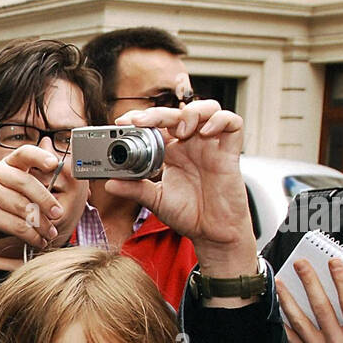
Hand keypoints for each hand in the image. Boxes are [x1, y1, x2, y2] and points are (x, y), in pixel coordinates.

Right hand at [0, 145, 63, 252]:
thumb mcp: (11, 194)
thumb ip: (30, 193)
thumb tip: (57, 201)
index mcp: (4, 165)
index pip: (24, 153)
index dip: (40, 157)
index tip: (55, 164)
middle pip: (26, 182)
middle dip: (46, 200)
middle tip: (58, 213)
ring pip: (23, 207)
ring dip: (41, 223)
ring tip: (50, 233)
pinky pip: (16, 225)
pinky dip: (31, 235)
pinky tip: (38, 240)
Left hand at [108, 101, 256, 282]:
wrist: (212, 233)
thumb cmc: (189, 215)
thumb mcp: (156, 201)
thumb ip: (135, 189)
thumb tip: (110, 183)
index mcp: (172, 152)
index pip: (157, 125)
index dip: (142, 118)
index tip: (123, 121)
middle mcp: (191, 144)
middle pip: (178, 113)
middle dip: (159, 113)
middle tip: (141, 121)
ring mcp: (211, 145)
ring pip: (207, 109)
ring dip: (192, 113)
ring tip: (181, 131)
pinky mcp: (230, 152)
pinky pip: (233, 123)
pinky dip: (220, 120)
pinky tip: (206, 132)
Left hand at [278, 258, 342, 342]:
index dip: (341, 282)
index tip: (334, 264)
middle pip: (321, 309)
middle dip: (310, 283)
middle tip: (302, 265)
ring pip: (302, 323)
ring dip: (290, 301)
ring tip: (282, 282)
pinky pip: (294, 341)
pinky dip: (284, 325)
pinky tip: (278, 311)